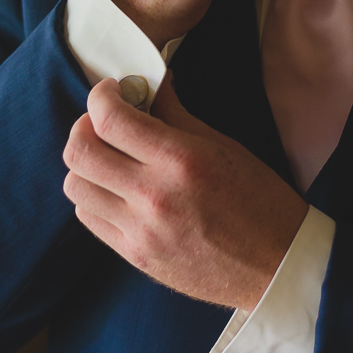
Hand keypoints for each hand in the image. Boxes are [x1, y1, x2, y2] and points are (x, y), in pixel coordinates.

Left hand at [62, 75, 308, 310]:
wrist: (277, 267)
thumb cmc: (261, 202)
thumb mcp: (226, 147)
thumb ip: (178, 114)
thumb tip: (149, 85)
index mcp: (181, 160)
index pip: (110, 120)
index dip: (101, 96)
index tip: (112, 92)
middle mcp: (154, 196)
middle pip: (79, 152)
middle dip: (84, 126)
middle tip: (104, 122)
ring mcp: (141, 231)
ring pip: (75, 186)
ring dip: (86, 164)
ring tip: (110, 158)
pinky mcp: (136, 256)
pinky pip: (89, 218)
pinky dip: (94, 196)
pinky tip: (117, 189)